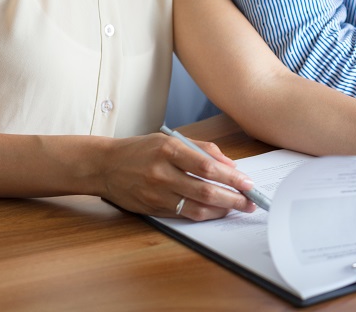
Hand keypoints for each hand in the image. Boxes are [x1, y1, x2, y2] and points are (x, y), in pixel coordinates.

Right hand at [98, 133, 259, 219]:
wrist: (104, 166)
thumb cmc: (141, 149)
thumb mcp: (171, 140)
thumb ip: (202, 150)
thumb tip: (231, 165)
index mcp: (168, 150)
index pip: (207, 167)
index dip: (232, 177)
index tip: (248, 183)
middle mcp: (162, 173)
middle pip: (205, 190)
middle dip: (233, 198)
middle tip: (250, 201)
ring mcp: (156, 193)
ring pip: (196, 207)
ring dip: (222, 210)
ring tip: (238, 208)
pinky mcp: (153, 209)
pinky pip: (184, 214)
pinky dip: (204, 215)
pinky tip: (217, 212)